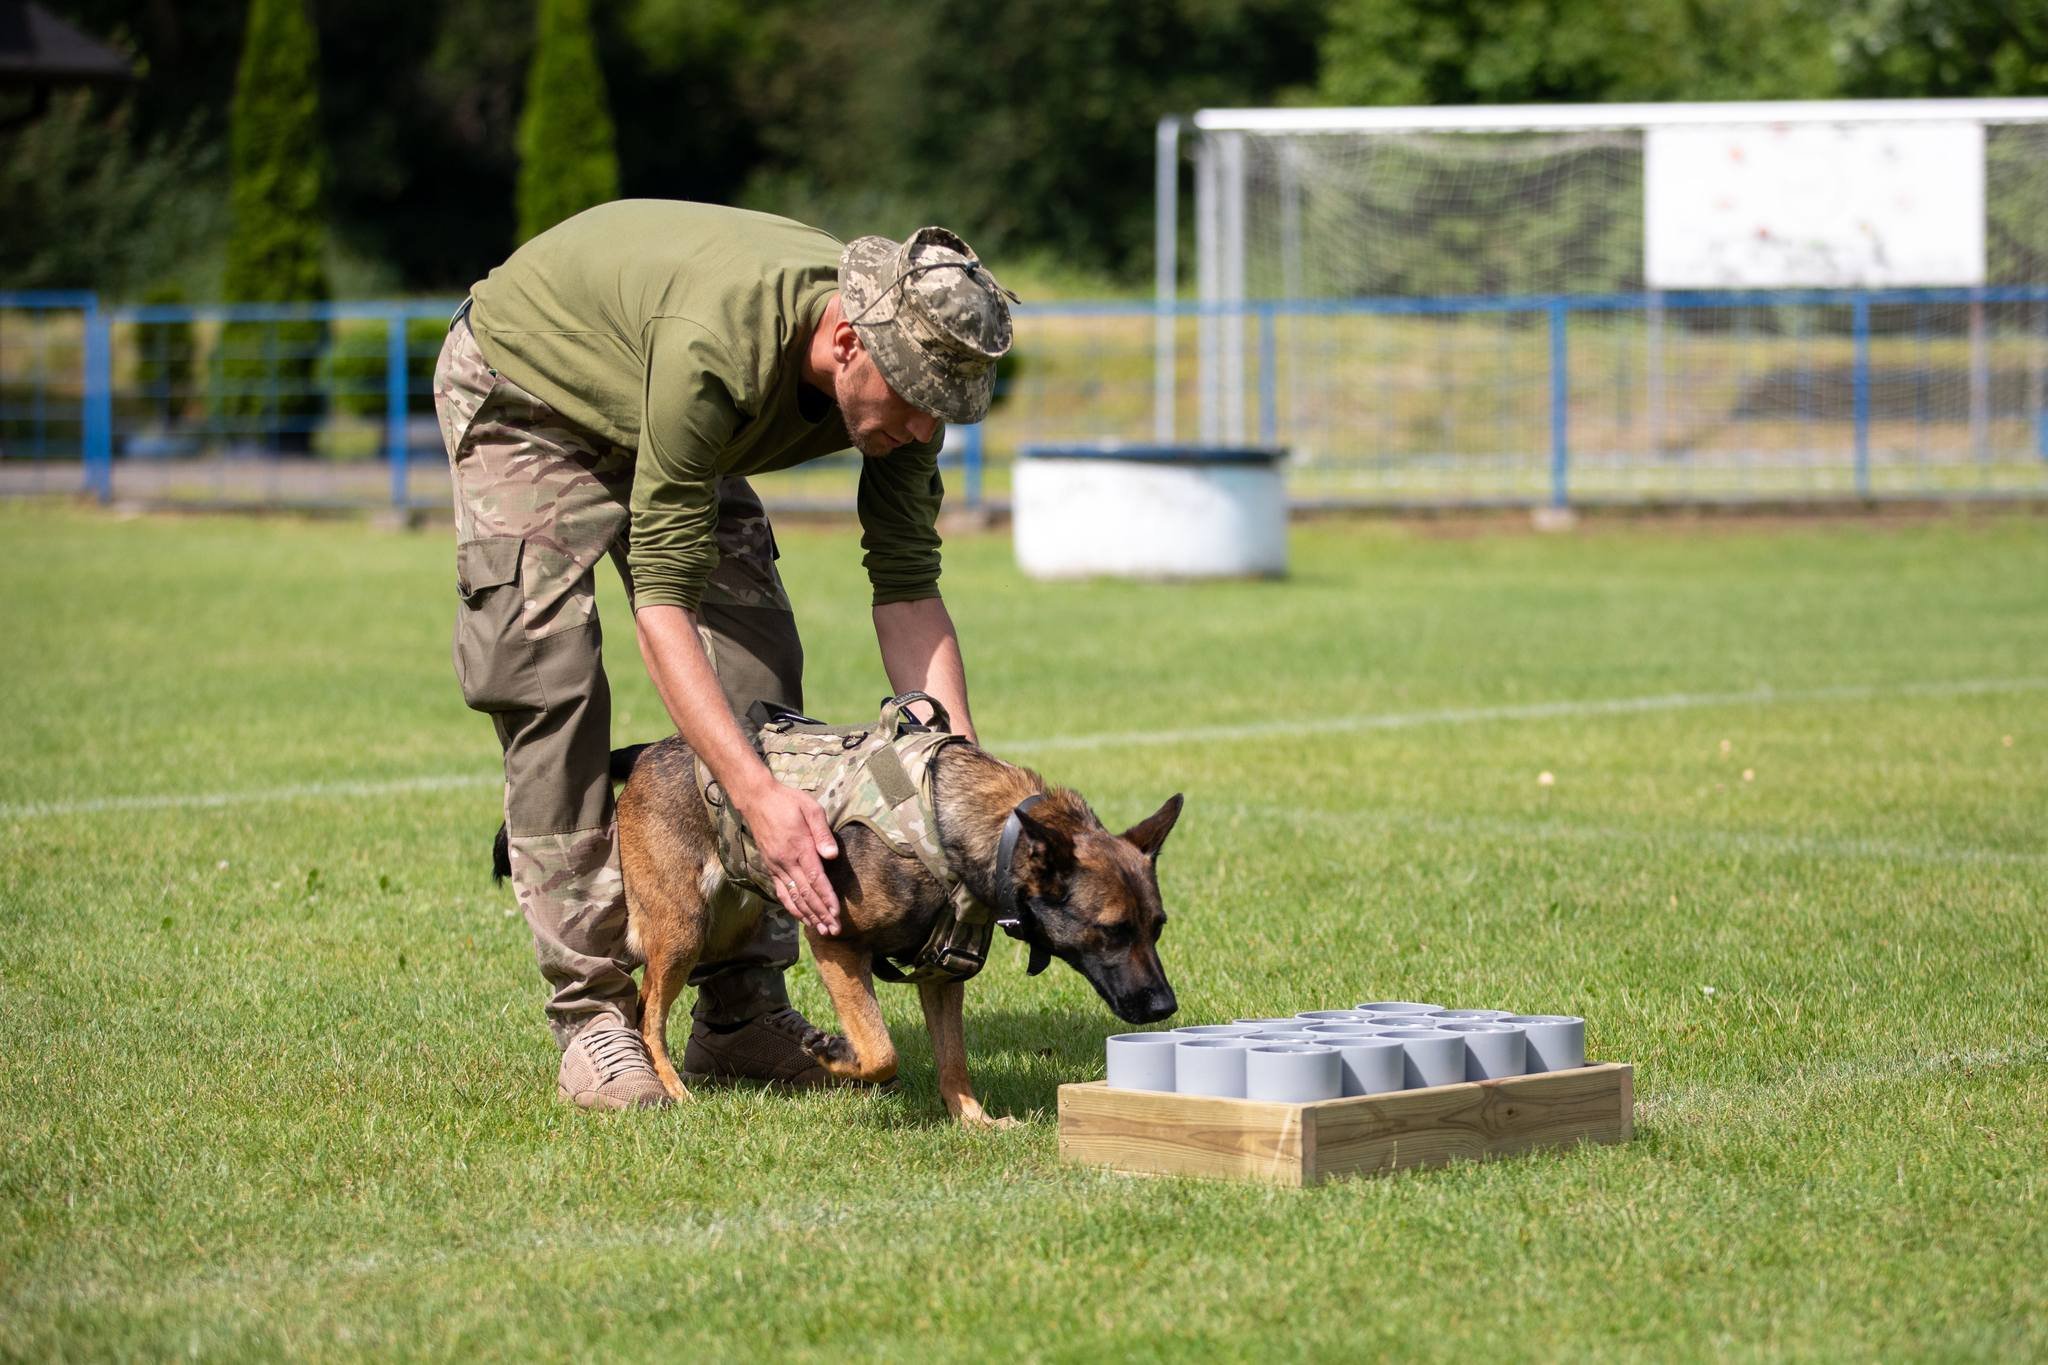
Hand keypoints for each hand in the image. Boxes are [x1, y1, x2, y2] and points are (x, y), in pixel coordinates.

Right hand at [738, 779, 840, 934]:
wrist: (757, 799)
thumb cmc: (788, 801)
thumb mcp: (811, 809)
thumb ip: (822, 833)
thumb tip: (832, 855)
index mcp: (800, 848)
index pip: (816, 879)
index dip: (827, 899)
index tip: (836, 914)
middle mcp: (786, 861)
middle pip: (806, 894)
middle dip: (821, 914)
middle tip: (834, 931)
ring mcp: (776, 866)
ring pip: (793, 897)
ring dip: (808, 916)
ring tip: (821, 930)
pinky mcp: (770, 867)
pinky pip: (781, 892)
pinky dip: (792, 907)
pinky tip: (801, 917)